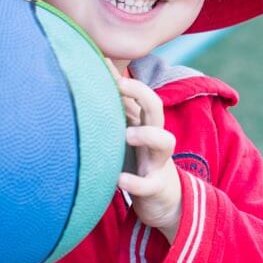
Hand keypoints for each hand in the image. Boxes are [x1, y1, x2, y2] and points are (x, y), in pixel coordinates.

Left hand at [116, 78, 181, 242]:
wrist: (164, 201)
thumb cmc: (140, 161)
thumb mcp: (130, 134)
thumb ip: (117, 113)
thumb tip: (97, 82)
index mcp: (145, 125)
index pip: (140, 96)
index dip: (126, 80)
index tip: (105, 62)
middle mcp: (154, 139)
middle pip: (156, 109)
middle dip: (142, 94)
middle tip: (120, 85)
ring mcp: (158, 162)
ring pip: (165, 142)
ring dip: (147, 135)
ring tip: (128, 135)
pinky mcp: (156, 187)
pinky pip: (149, 184)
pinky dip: (136, 182)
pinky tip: (120, 180)